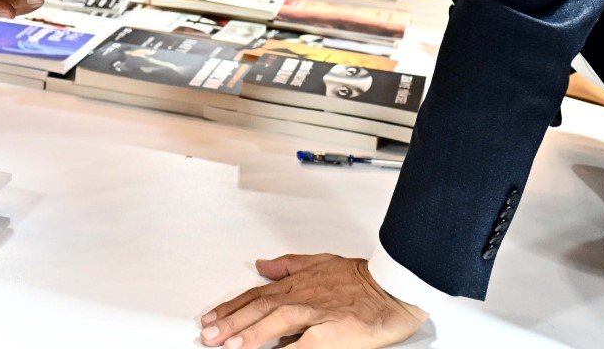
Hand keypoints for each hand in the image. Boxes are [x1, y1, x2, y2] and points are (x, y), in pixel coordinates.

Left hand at [199, 254, 426, 348]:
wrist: (395, 286)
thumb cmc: (363, 279)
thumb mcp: (321, 262)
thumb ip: (289, 265)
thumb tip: (262, 265)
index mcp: (299, 282)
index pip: (256, 295)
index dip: (231, 307)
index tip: (211, 318)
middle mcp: (303, 296)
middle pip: (259, 309)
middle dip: (229, 323)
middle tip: (207, 335)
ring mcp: (317, 313)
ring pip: (275, 322)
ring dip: (249, 334)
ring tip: (228, 344)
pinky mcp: (332, 331)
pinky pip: (303, 345)